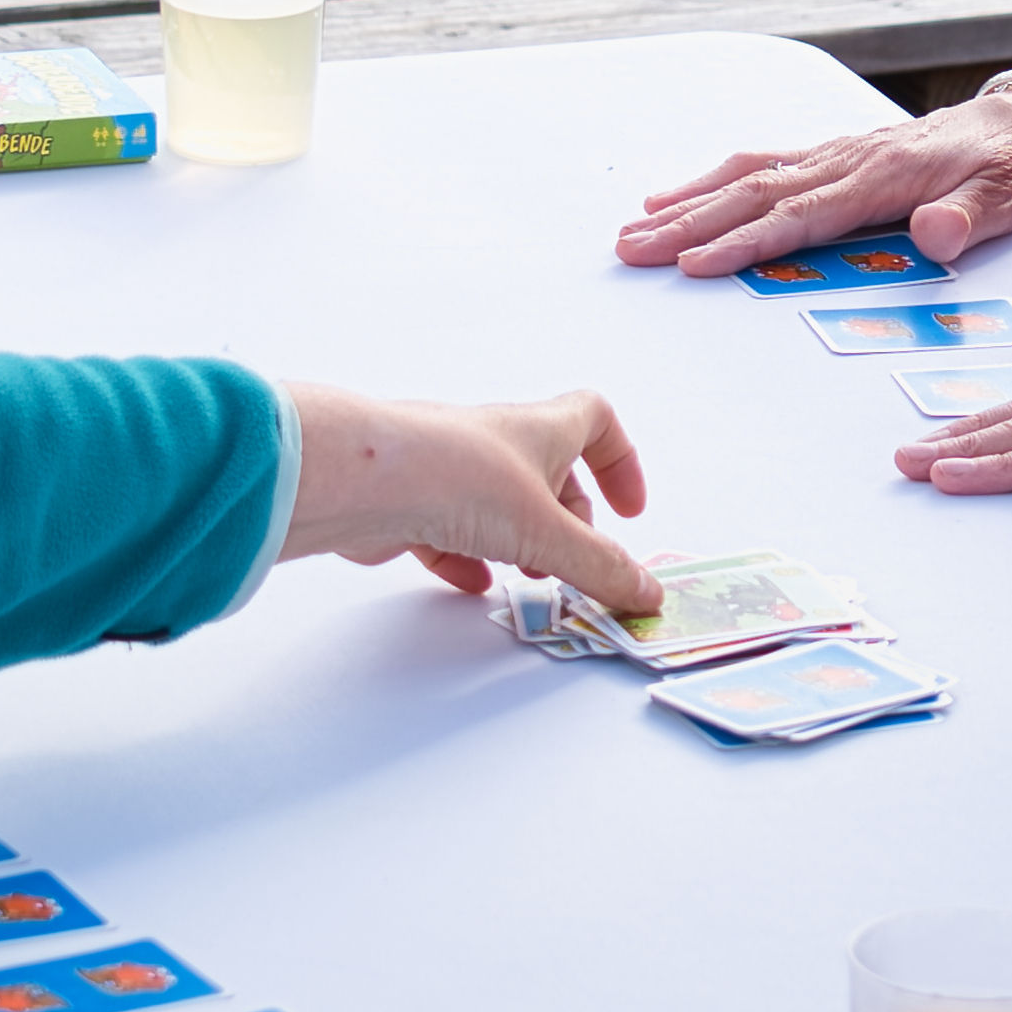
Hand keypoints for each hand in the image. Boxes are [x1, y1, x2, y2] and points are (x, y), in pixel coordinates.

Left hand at [277, 383, 654, 612]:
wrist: (363, 480)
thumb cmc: (461, 479)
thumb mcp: (546, 531)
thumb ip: (598, 567)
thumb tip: (648, 592)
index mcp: (539, 430)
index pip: (595, 419)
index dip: (620, 460)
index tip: (629, 511)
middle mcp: (495, 444)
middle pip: (548, 472)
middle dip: (570, 520)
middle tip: (576, 564)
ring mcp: (449, 472)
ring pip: (497, 504)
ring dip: (521, 542)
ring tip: (529, 580)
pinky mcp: (409, 504)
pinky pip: (447, 530)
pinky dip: (467, 557)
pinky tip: (472, 584)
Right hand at [616, 86, 1011, 277]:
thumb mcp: (1006, 198)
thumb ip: (969, 218)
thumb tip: (936, 234)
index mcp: (881, 176)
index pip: (800, 216)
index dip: (746, 241)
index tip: (695, 263)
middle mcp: (846, 160)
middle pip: (755, 194)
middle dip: (690, 224)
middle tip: (632, 251)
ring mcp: (835, 154)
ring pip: (749, 176)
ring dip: (691, 202)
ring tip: (636, 227)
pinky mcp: (833, 155)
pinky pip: (763, 164)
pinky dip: (715, 180)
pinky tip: (680, 197)